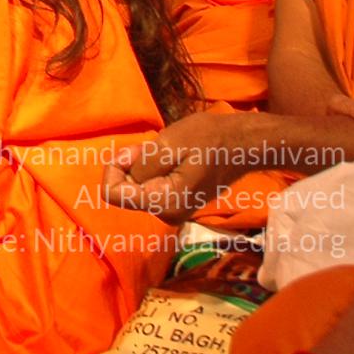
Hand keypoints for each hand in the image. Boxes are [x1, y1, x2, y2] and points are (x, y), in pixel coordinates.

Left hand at [100, 112, 250, 220]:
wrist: (241, 144)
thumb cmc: (207, 140)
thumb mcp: (167, 145)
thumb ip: (140, 165)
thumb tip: (125, 176)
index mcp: (164, 203)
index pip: (112, 193)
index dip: (114, 168)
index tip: (136, 151)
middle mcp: (166, 214)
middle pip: (124, 189)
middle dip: (131, 165)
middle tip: (155, 148)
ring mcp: (173, 210)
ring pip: (136, 186)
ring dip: (143, 165)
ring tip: (168, 151)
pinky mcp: (177, 202)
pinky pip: (150, 185)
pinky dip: (153, 169)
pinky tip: (172, 158)